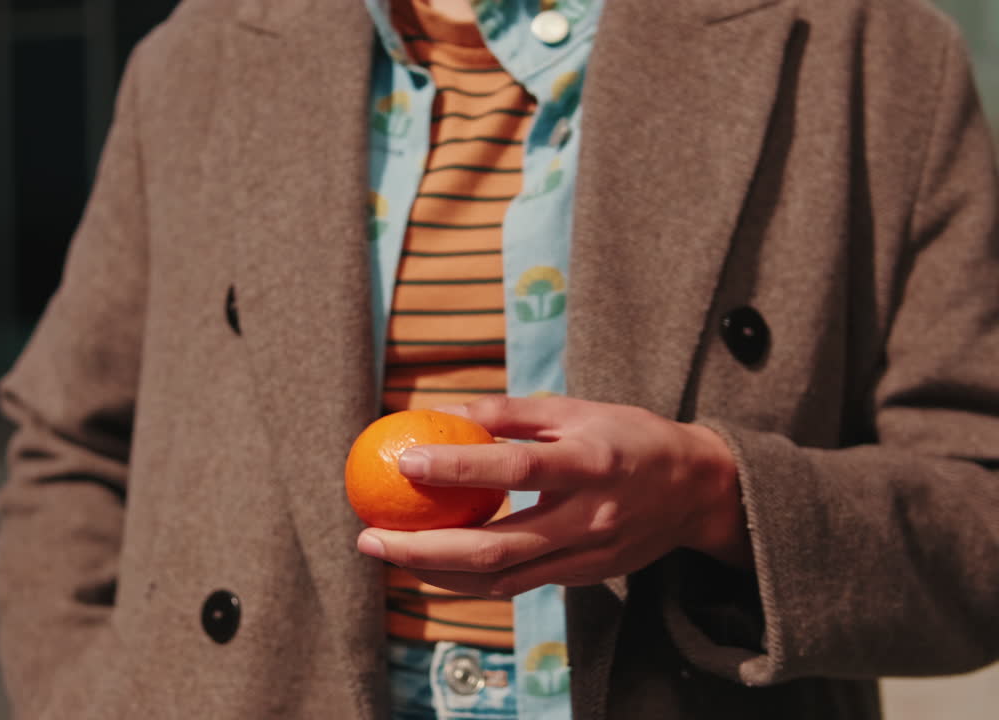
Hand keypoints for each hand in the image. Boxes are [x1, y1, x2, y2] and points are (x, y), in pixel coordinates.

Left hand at [355, 396, 750, 597]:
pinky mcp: (583, 578)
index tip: (404, 460)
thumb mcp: (575, 409)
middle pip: (496, 546)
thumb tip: (440, 410)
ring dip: (434, 572)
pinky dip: (466, 580)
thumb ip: (509, 412)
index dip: (457, 467)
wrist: (698, 491)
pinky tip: (429, 564)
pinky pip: (514, 585)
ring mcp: (587, 556)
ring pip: (499, 579)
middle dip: (423, 548)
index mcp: (590, 462)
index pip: (515, 468)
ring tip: (385, 551)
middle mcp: (588, 516)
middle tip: (369, 535)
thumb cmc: (626, 436)